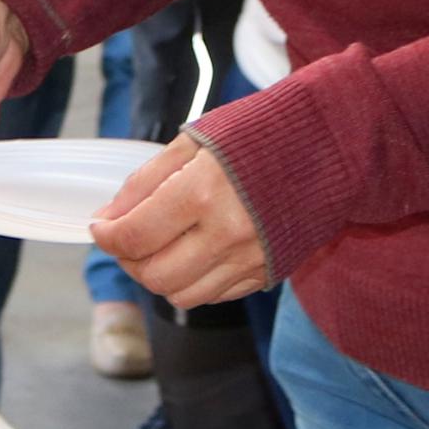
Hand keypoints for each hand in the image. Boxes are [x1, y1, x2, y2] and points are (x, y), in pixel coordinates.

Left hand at [92, 132, 273, 306]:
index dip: (107, 237)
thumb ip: (145, 182)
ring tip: (156, 246)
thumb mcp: (193, 142)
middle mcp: (228, 234)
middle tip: (125, 237)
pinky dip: (192, 280)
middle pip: (154, 275)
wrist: (328, 144)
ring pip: (181, 295)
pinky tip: (191, 251)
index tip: (100, 227)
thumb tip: (108, 217)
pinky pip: (214, 295)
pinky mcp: (267, 273)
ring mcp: (251, 259)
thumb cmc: (257, 133)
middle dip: (128, 259)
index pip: (135, 237)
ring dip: (158, 275)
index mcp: (204, 192)